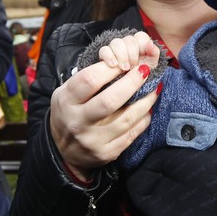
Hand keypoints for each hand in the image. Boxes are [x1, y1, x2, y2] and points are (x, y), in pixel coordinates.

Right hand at [49, 59, 156, 178]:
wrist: (63, 151)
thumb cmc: (68, 114)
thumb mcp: (65, 94)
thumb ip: (85, 80)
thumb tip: (118, 63)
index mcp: (66, 102)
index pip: (89, 80)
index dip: (110, 68)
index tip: (124, 62)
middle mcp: (78, 122)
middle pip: (110, 100)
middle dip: (132, 83)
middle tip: (145, 71)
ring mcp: (93, 140)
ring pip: (127, 118)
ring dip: (145, 101)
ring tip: (154, 89)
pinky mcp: (107, 153)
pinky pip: (132, 134)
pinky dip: (143, 119)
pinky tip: (147, 109)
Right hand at [96, 32, 159, 73]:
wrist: (130, 89)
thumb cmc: (141, 76)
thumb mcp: (151, 67)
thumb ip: (154, 54)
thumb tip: (150, 43)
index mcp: (140, 44)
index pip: (141, 36)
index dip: (142, 46)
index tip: (143, 59)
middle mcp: (128, 44)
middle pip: (129, 40)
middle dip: (132, 54)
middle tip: (133, 67)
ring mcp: (115, 49)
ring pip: (116, 42)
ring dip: (122, 56)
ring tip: (124, 69)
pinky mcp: (104, 55)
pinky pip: (104, 50)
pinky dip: (109, 57)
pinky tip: (114, 65)